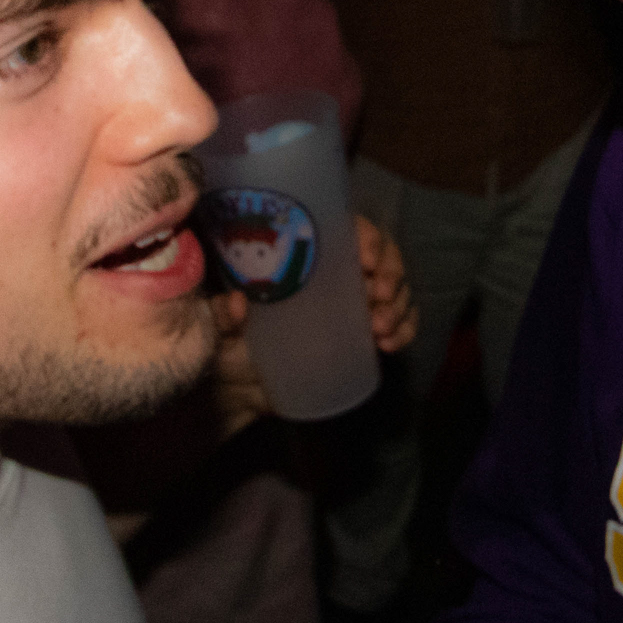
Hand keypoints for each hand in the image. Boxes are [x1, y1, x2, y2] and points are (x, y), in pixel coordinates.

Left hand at [210, 216, 419, 440]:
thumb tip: (235, 303)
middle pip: (381, 255)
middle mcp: (335, 272)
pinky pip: (398, 323)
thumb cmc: (227, 346)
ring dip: (399, 305)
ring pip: (395, 289)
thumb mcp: (218, 327)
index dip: (367, 236)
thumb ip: (221, 314)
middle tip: (381, 297)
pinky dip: (404, 330)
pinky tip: (391, 344)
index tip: (367, 260)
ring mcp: (353, 304)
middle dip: (391, 273)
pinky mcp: (363, 334)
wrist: (240, 393)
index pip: (347, 228)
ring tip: (382, 330)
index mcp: (304, 256)